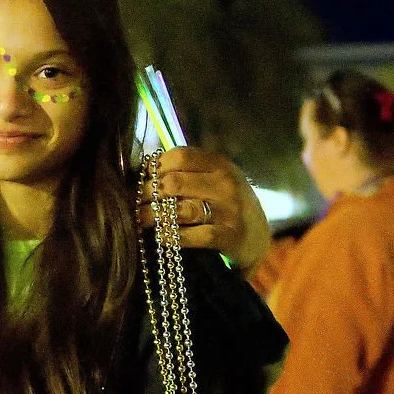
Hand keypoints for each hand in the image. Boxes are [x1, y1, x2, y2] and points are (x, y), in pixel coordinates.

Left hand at [138, 146, 270, 269]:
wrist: (258, 235)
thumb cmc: (225, 204)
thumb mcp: (214, 178)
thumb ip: (188, 171)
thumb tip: (144, 169)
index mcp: (219, 164)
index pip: (179, 156)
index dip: (155, 167)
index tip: (143, 178)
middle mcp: (225, 184)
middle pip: (174, 183)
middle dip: (148, 193)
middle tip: (135, 202)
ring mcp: (228, 211)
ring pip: (179, 210)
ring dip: (152, 216)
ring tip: (141, 219)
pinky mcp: (228, 237)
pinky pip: (190, 236)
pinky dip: (170, 236)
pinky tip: (161, 236)